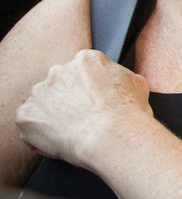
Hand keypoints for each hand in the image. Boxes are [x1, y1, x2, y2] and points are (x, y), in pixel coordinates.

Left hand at [15, 50, 152, 168]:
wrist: (111, 136)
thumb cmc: (127, 113)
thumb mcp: (137, 83)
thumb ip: (119, 76)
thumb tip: (119, 82)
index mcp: (85, 60)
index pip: (82, 70)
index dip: (89, 88)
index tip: (93, 101)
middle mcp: (59, 71)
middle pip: (60, 84)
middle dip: (69, 99)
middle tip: (83, 117)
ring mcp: (39, 93)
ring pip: (44, 103)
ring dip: (54, 114)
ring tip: (74, 131)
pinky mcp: (25, 116)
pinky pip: (29, 123)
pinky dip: (40, 132)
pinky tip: (60, 138)